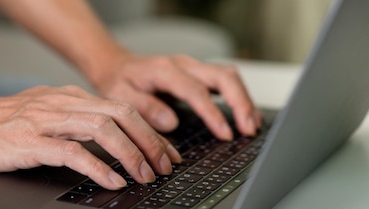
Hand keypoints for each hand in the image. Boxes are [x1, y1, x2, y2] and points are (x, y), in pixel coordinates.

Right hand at [0, 85, 181, 189]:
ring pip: (103, 130)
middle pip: (121, 115)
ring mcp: (48, 121)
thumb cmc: (3, 123)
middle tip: (164, 166)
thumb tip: (111, 139)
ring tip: (144, 175)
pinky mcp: (32, 140)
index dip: (150, 132)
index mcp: (71, 98)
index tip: (166, 152)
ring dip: (130, 154)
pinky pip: (73, 152)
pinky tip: (112, 181)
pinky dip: (98, 167)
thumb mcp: (48, 113)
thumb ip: (76, 121)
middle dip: (149, 142)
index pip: (123, 109)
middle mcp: (64, 104)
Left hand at [89, 54, 261, 139]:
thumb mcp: (120, 96)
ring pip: (229, 76)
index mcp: (164, 71)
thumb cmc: (118, 81)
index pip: (196, 91)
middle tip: (248, 129)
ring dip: (244, 100)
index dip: (213, 113)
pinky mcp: (198, 73)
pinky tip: (246, 115)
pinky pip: (226, 81)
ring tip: (251, 125)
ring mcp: (193, 67)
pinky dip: (239, 97)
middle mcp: (183, 65)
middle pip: (222, 77)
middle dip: (240, 103)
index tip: (225, 133)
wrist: (116, 65)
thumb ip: (144, 108)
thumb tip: (171, 123)